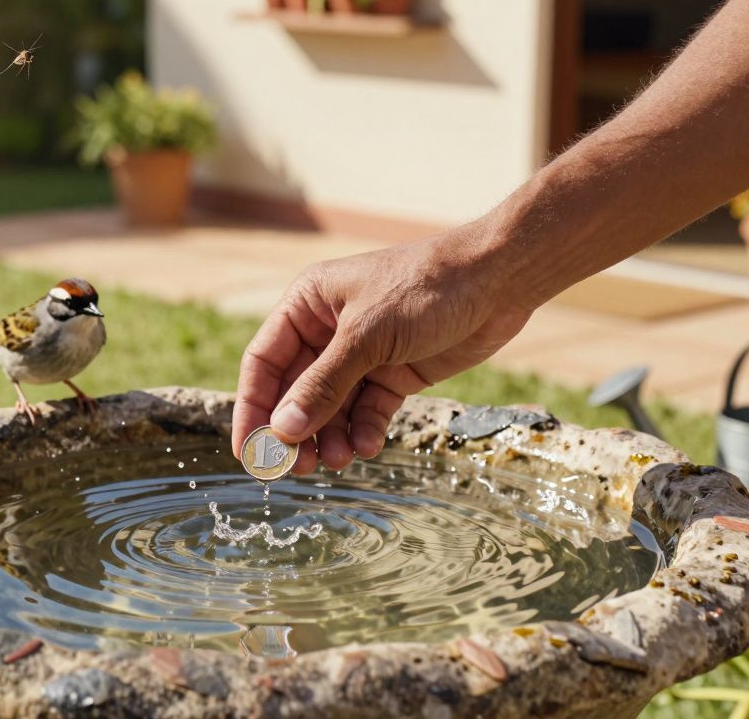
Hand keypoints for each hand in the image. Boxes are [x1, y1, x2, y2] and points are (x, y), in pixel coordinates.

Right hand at [232, 223, 532, 473]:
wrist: (499, 280)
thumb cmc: (426, 288)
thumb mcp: (367, 337)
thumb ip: (323, 385)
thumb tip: (282, 431)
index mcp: (307, 304)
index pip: (264, 362)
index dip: (253, 408)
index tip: (249, 452)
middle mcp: (328, 330)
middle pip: (295, 390)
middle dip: (296, 430)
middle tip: (297, 467)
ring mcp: (362, 353)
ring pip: (331, 407)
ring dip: (330, 436)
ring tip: (338, 460)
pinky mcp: (394, 372)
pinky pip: (367, 410)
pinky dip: (363, 431)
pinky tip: (367, 447)